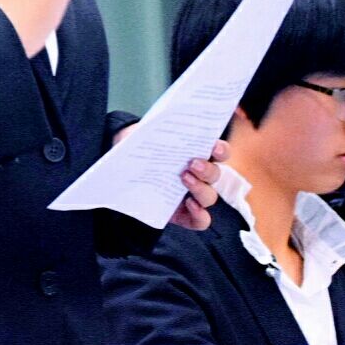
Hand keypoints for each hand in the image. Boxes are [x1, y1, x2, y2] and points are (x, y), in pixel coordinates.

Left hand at [112, 126, 228, 230]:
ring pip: (210, 197)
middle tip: (192, 164)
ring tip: (184, 179)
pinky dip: (200, 215)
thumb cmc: (140, 149)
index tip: (214, 148)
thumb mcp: (144, 135)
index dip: (221, 150)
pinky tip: (190, 205)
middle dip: (207, 170)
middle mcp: (199, 175)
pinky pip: (201, 220)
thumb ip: (153, 129)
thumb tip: (157, 123)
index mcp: (196, 153)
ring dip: (201, 189)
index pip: (219, 151)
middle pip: (216, 174)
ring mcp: (192, 196)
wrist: (124, 171)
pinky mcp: (184, 214)